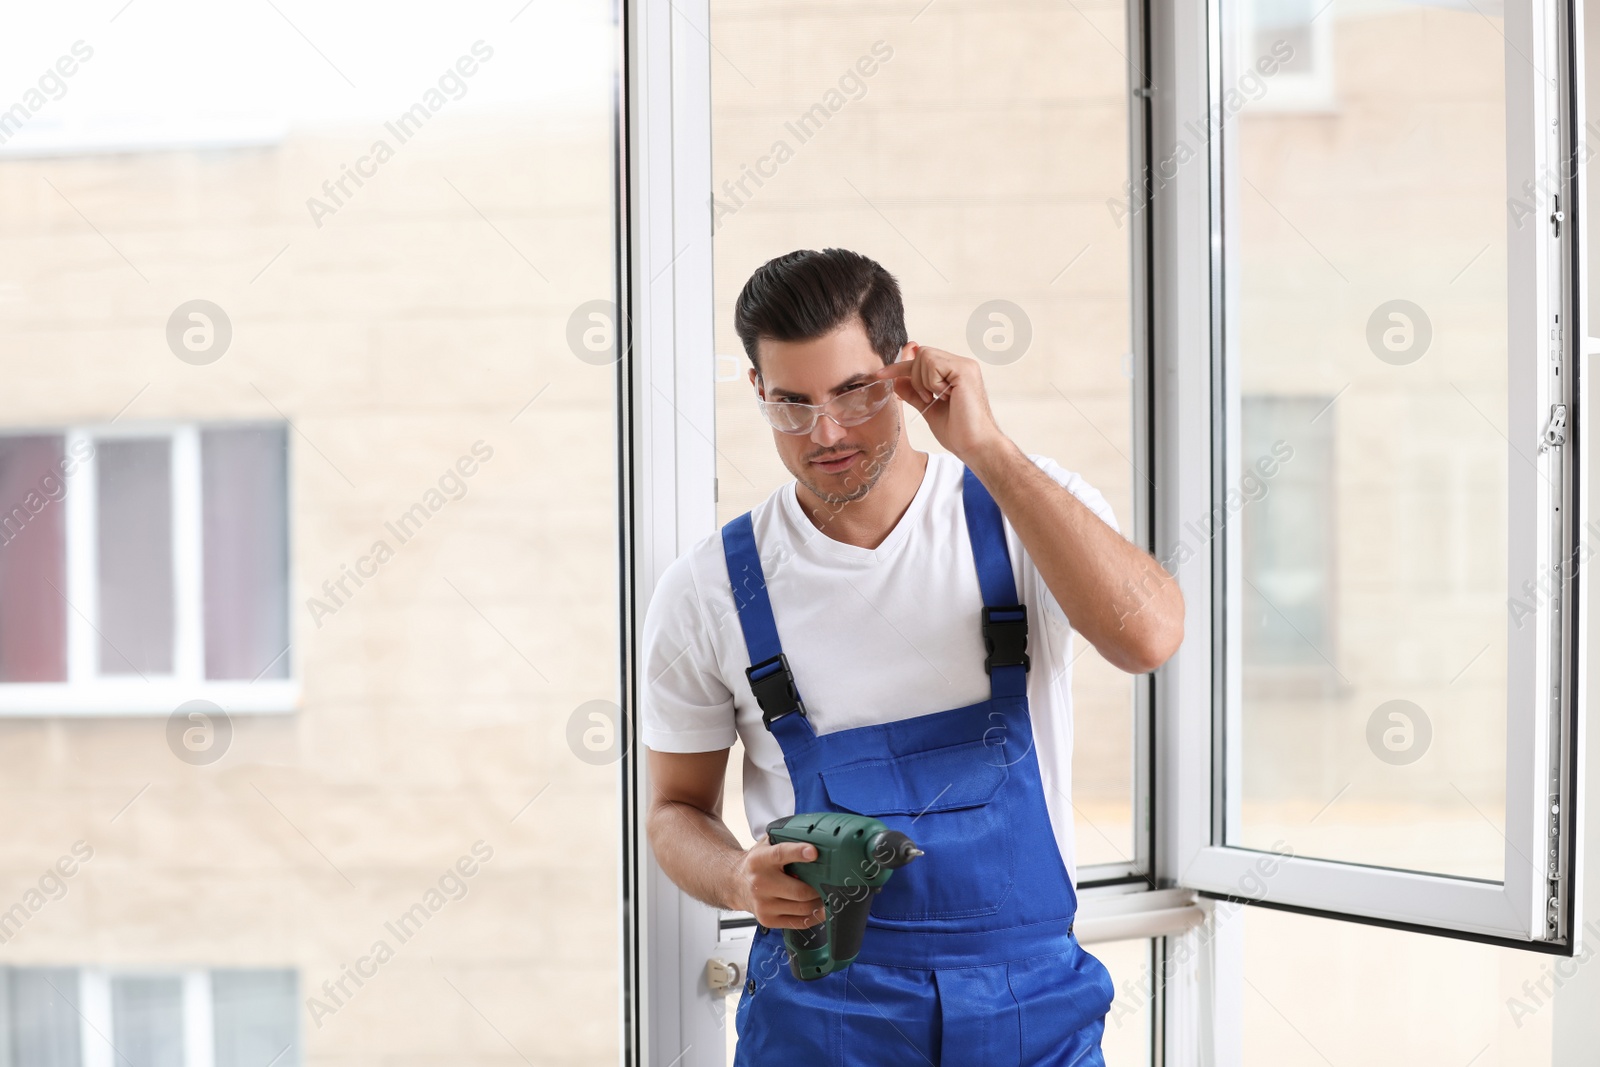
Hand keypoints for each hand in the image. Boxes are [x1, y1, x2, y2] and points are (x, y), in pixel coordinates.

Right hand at [731, 836, 824, 928]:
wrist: (735, 883)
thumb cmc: (757, 863)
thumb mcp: (766, 845)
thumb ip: (785, 840)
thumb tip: (814, 838)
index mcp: (760, 859)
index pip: (780, 854)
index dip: (798, 853)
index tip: (814, 852)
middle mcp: (760, 883)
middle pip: (799, 890)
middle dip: (818, 888)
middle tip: (829, 883)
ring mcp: (763, 905)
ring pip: (802, 908)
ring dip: (819, 903)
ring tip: (824, 895)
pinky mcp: (767, 920)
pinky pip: (799, 922)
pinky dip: (813, 916)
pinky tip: (818, 909)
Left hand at [872, 343, 1008, 463]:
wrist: (974, 445)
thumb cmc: (957, 431)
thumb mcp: (927, 408)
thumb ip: (913, 392)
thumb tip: (896, 379)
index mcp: (954, 372)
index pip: (922, 358)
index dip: (900, 366)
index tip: (881, 374)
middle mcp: (961, 365)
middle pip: (921, 354)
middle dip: (914, 378)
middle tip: (928, 399)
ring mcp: (965, 365)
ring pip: (924, 356)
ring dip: (923, 382)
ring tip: (936, 399)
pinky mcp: (965, 370)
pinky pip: (933, 364)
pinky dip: (932, 383)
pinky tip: (945, 397)